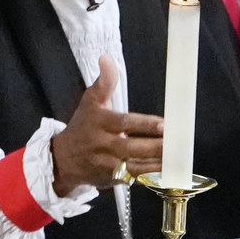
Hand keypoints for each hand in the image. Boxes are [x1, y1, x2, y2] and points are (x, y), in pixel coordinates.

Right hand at [51, 55, 163, 195]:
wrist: (62, 160)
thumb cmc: (82, 127)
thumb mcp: (90, 101)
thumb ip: (104, 82)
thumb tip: (106, 58)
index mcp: (99, 123)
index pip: (124, 123)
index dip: (145, 124)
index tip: (164, 124)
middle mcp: (102, 145)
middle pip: (131, 147)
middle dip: (155, 146)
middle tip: (176, 142)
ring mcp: (107, 165)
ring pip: (135, 167)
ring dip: (157, 163)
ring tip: (177, 157)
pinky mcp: (112, 180)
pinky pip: (134, 179)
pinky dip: (150, 176)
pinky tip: (167, 171)